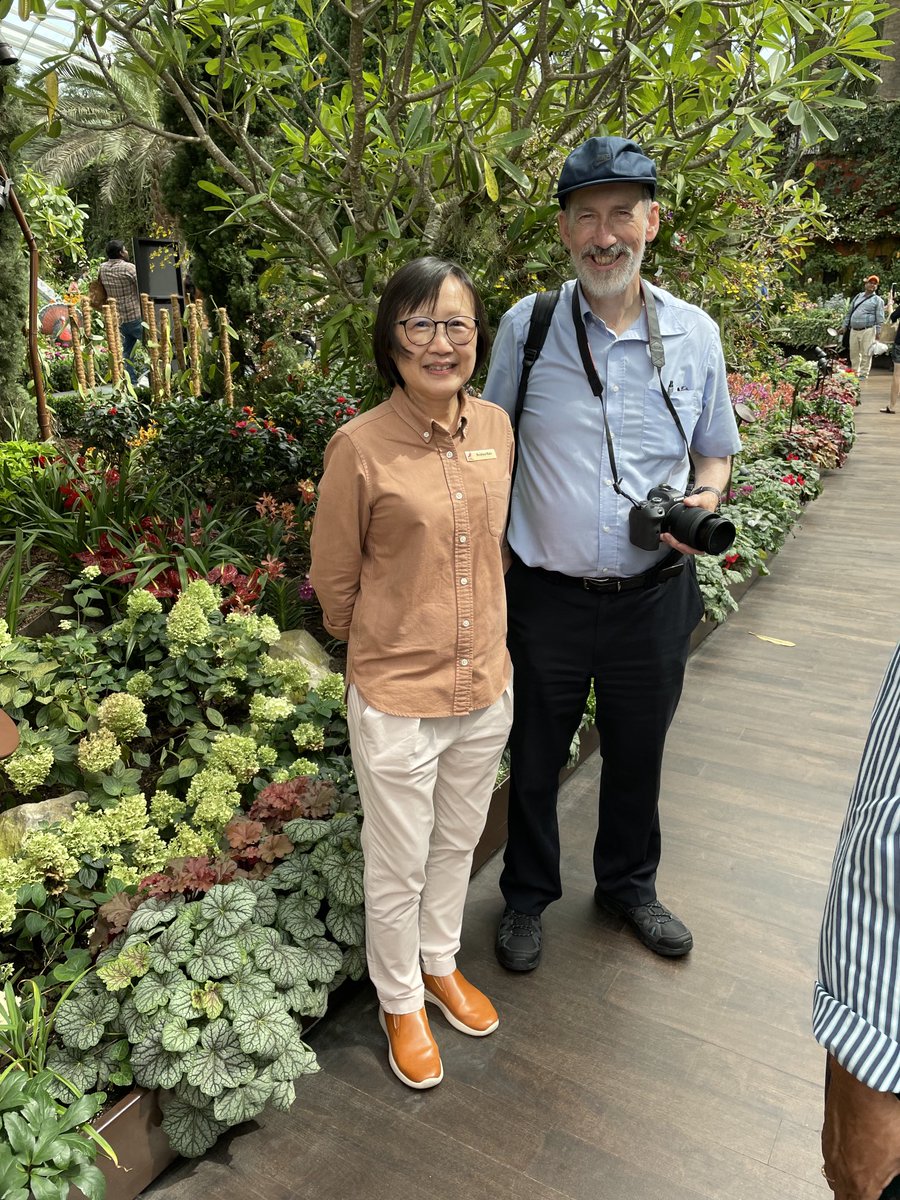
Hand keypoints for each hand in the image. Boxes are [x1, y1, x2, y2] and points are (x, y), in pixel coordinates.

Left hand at [660, 492, 718, 556]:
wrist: (705, 500)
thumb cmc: (707, 503)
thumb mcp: (702, 500)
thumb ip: (695, 500)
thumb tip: (687, 501)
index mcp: (706, 532)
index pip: (698, 548)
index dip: (688, 548)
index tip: (679, 544)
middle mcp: (700, 537)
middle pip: (687, 549)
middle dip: (675, 544)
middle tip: (666, 536)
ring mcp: (693, 536)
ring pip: (683, 546)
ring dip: (672, 543)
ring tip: (664, 536)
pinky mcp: (687, 534)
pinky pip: (680, 540)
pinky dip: (673, 539)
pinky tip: (666, 535)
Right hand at [822, 1054, 899, 1199]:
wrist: (859, 1084)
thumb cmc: (881, 1116)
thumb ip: (897, 1169)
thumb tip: (897, 1169)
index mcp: (862, 1183)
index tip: (873, 1198)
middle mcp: (841, 1170)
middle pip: (843, 1198)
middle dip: (851, 1199)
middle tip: (861, 1195)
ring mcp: (831, 1150)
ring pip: (833, 1178)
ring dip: (842, 1184)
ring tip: (852, 1183)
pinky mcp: (827, 1132)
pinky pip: (829, 1156)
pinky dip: (836, 1161)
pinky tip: (846, 1154)